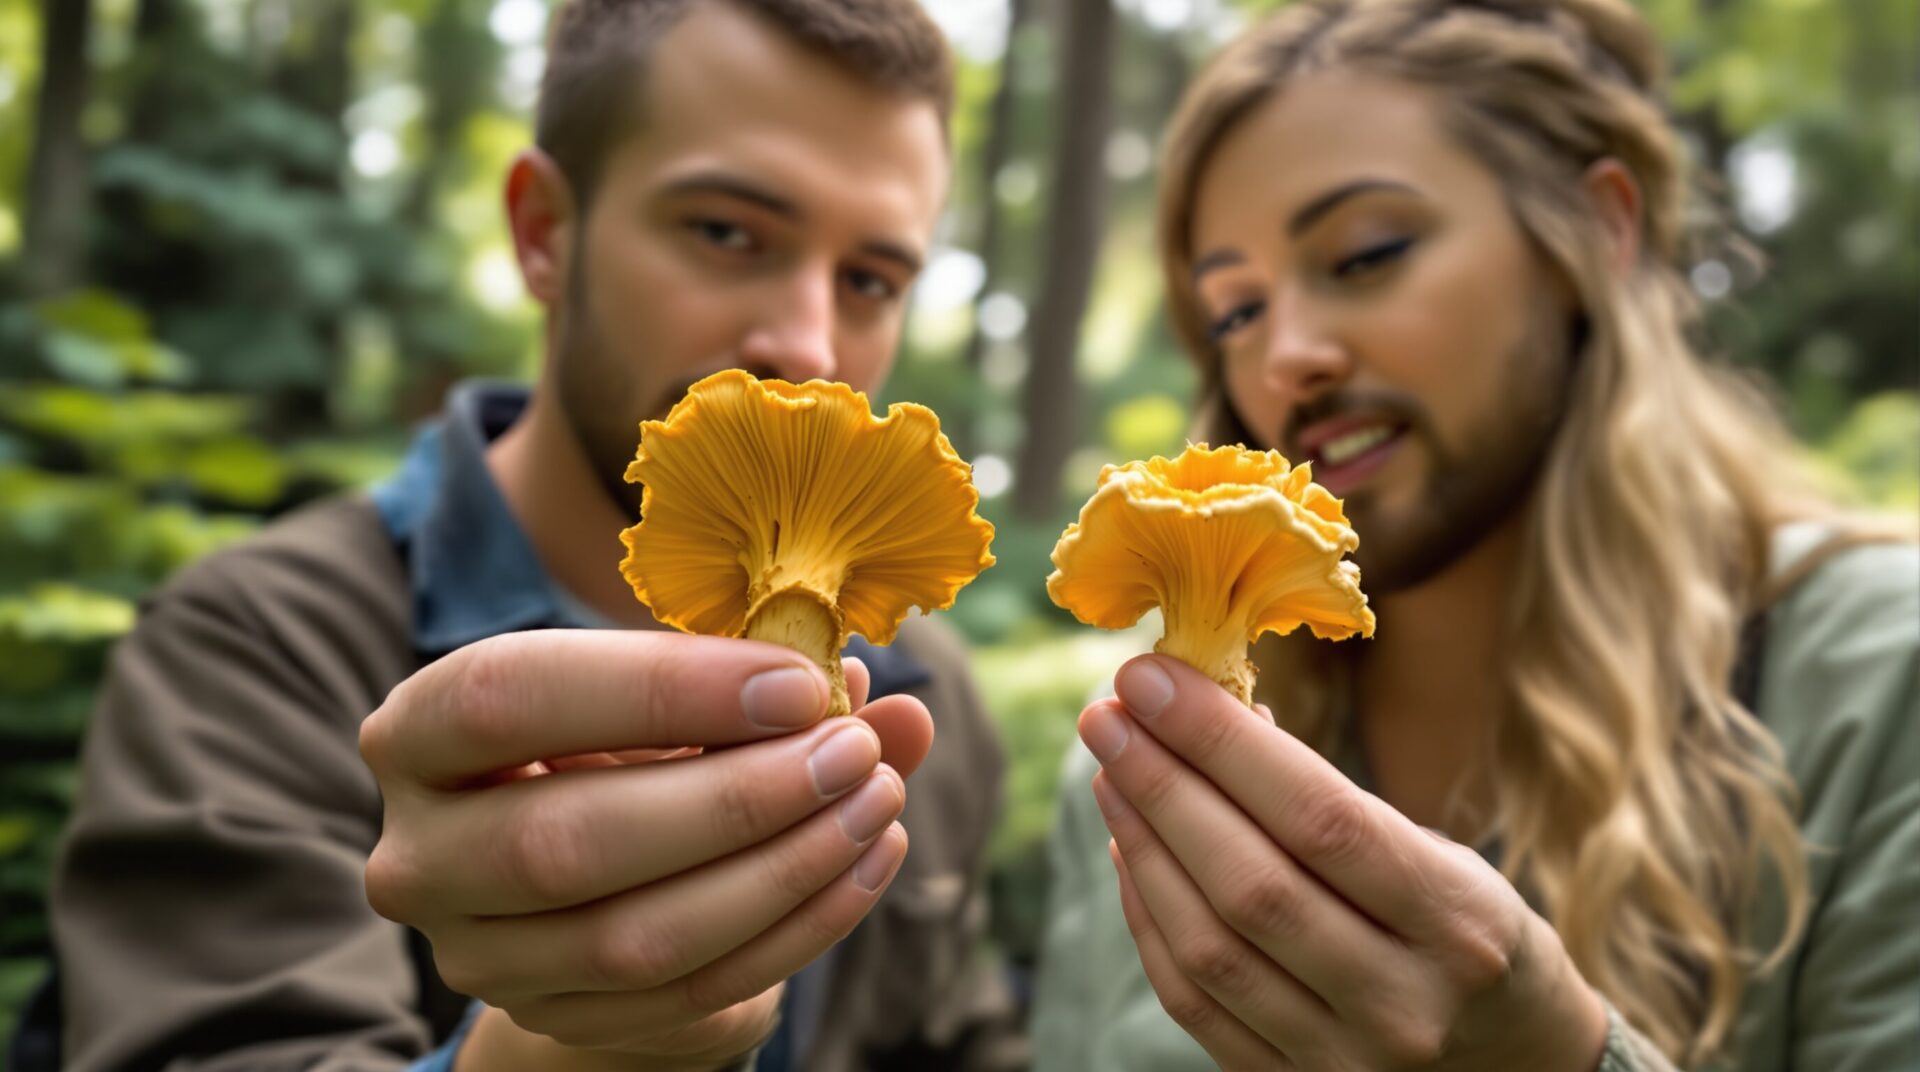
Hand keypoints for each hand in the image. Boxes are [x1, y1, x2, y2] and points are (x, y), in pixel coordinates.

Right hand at [359, 630, 929, 1068]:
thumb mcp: (680, 696)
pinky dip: (795, 928)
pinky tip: (866, 865)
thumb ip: (775, 689)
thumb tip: (897, 710)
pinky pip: (688, 991)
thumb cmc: (628, 745)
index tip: (795, 683)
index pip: (511, 698)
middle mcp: (419, 854)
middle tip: (851, 754)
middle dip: (735, 798)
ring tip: (877, 803)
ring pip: (634, 936)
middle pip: (567, 840)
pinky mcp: (552, 1018)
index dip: (658, 689)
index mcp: (419, 731)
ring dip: (781, 870)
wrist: (589, 874)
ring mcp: (477, 955)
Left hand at [1079, 655, 1607, 1071]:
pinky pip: (1192, 1001)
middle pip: (1251, 885)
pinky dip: (1148, 917)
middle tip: (1107, 716)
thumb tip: (1214, 713)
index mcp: (1456, 923)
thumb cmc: (1469, 931)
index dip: (1224, 744)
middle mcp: (1402, 1004)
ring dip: (1144, 846)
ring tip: (1111, 773)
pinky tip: (1128, 848)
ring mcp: (1343, 1061)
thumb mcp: (1443, 859)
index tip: (1152, 679)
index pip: (1322, 820)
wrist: (1516, 1064)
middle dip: (1163, 786)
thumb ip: (1332, 804)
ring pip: (1209, 947)